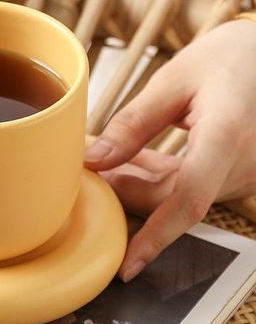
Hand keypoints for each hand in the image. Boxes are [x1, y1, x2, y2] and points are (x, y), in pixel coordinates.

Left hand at [84, 19, 255, 281]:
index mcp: (226, 138)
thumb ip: (132, 124)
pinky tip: (130, 157)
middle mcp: (241, 165)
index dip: (155, 237)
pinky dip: (156, 174)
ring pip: (177, 195)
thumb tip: (93, 161)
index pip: (187, 201)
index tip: (126, 265)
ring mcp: (241, 172)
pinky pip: (189, 185)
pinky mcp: (234, 171)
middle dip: (124, 193)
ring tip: (101, 159)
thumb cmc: (226, 58)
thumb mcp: (172, 80)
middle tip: (84, 175)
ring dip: (136, 181)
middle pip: (172, 201)